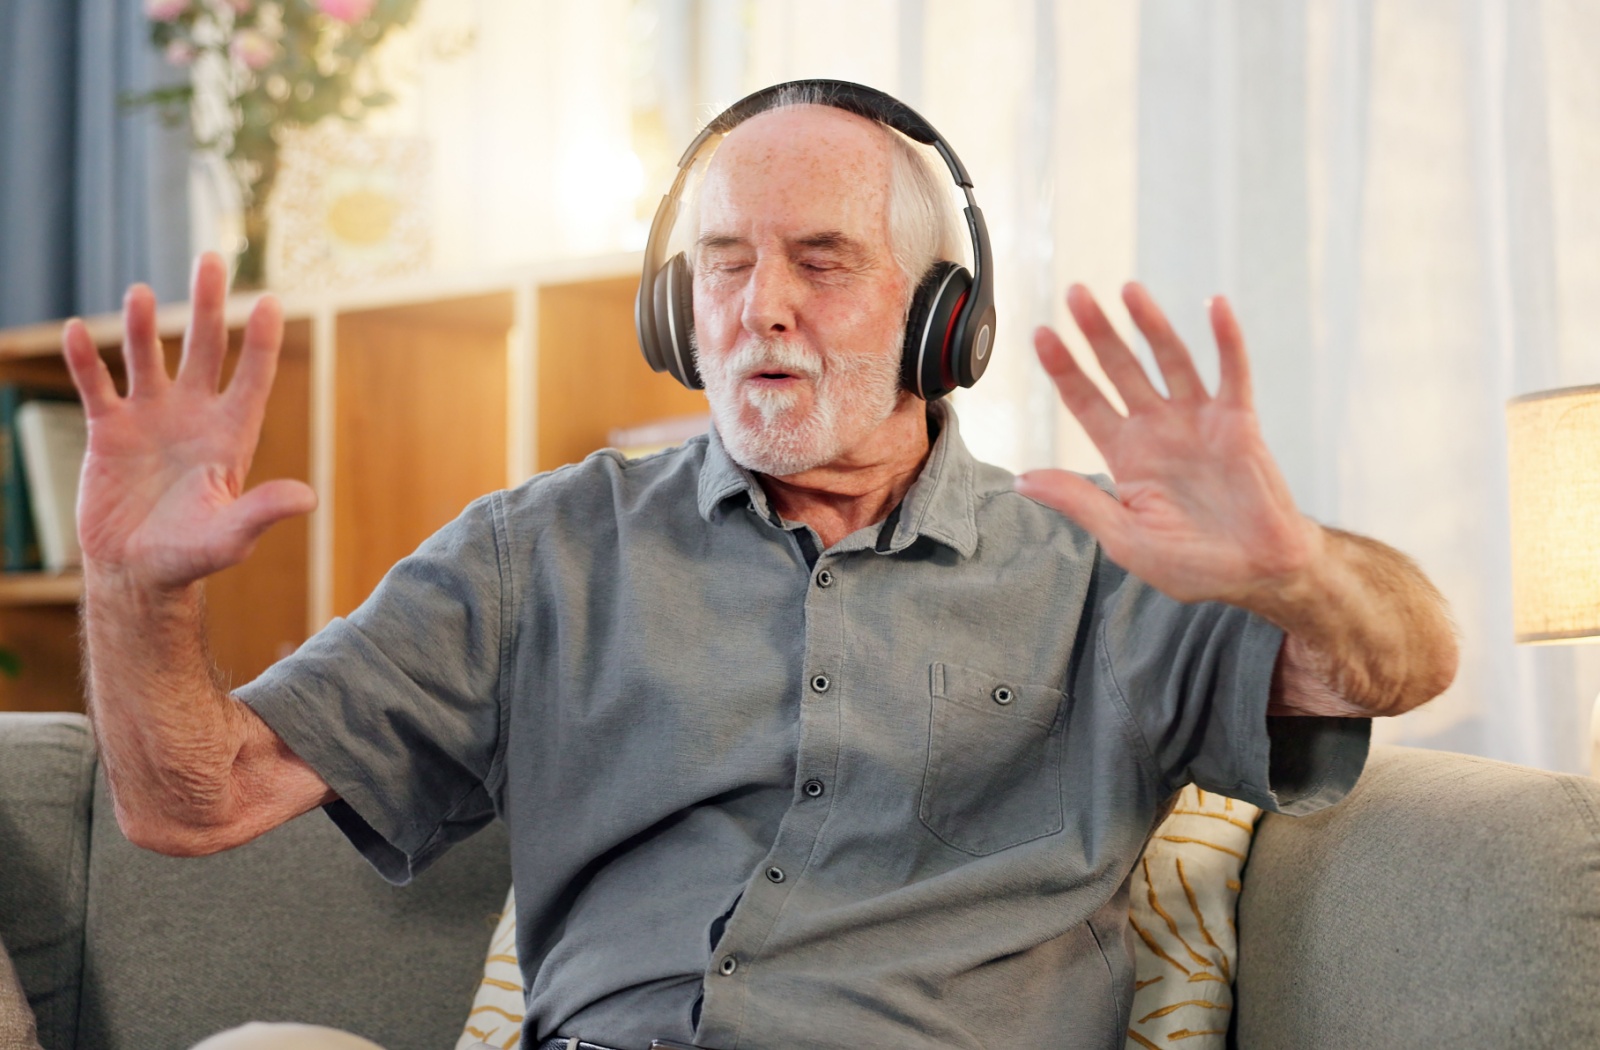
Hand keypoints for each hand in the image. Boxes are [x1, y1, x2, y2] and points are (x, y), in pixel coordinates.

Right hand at [62, 252, 316, 589]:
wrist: (137, 571)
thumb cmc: (192, 555)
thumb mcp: (230, 535)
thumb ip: (262, 511)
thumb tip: (308, 498)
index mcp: (230, 436)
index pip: (252, 378)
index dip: (260, 341)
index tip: (269, 300)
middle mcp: (193, 416)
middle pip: (204, 349)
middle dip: (207, 306)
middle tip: (210, 259)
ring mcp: (150, 418)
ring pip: (148, 358)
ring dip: (144, 326)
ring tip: (142, 294)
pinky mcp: (107, 430)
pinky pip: (95, 386)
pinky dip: (85, 360)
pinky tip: (77, 331)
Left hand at [1015, 283, 1319, 608]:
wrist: (1256, 572)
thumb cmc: (1191, 561)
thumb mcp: (1124, 537)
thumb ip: (1078, 501)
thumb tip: (1021, 481)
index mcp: (1126, 455)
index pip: (1086, 402)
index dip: (1064, 369)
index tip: (1041, 335)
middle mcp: (1158, 429)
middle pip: (1121, 369)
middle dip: (1098, 333)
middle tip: (1076, 295)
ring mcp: (1198, 421)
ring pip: (1170, 360)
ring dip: (1151, 324)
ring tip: (1129, 290)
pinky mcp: (1238, 423)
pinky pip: (1233, 373)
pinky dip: (1226, 339)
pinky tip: (1215, 306)